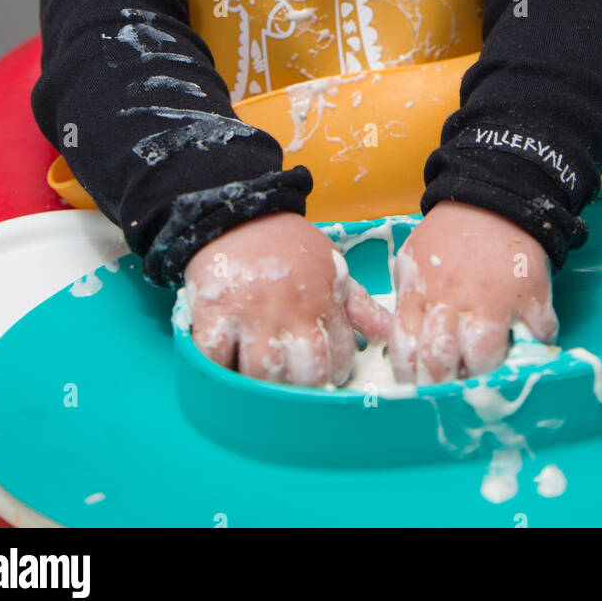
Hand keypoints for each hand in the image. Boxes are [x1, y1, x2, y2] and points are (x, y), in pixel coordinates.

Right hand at [183, 211, 392, 385]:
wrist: (240, 215)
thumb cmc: (289, 246)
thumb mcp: (332, 268)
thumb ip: (358, 305)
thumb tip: (387, 334)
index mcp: (321, 299)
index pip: (339, 357)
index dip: (334, 373)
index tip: (324, 374)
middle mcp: (288, 308)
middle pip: (305, 372)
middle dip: (303, 385)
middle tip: (293, 381)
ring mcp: (250, 312)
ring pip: (263, 372)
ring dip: (263, 383)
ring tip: (262, 376)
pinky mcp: (213, 312)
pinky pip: (216, 358)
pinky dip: (220, 368)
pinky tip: (228, 363)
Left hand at [388, 201, 558, 383]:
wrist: (492, 200)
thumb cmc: (447, 238)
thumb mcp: (412, 263)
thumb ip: (407, 305)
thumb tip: (404, 350)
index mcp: (421, 293)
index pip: (407, 350)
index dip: (411, 375)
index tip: (419, 381)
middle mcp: (454, 300)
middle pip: (441, 361)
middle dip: (442, 382)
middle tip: (450, 382)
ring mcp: (495, 300)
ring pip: (485, 358)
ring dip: (485, 370)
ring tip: (485, 365)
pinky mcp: (531, 297)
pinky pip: (537, 339)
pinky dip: (534, 346)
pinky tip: (523, 339)